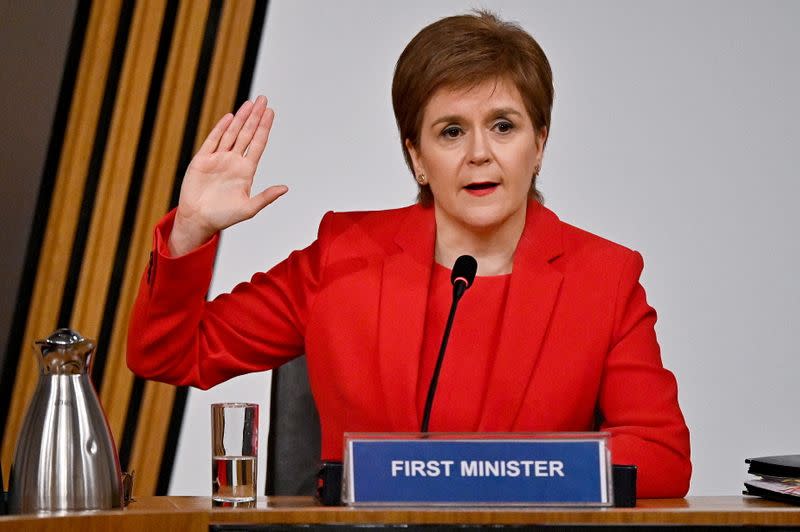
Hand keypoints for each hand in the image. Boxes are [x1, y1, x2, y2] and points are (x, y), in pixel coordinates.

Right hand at [169, 95, 287, 255]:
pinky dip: (221, 129)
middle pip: (247, 134)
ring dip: (240, 118)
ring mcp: (218, 158)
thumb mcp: (249, 208)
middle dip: (255, 117)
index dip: (264, 128)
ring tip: (249, 103)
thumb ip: (266, 197)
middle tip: (263, 99)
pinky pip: (213, 140)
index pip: (258, 144)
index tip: (271, 113)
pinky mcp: (202, 160)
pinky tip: (230, 117)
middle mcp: (233, 161)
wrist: (199, 220)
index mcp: (246, 170)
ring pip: (231, 133)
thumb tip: (285, 188)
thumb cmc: (224, 216)